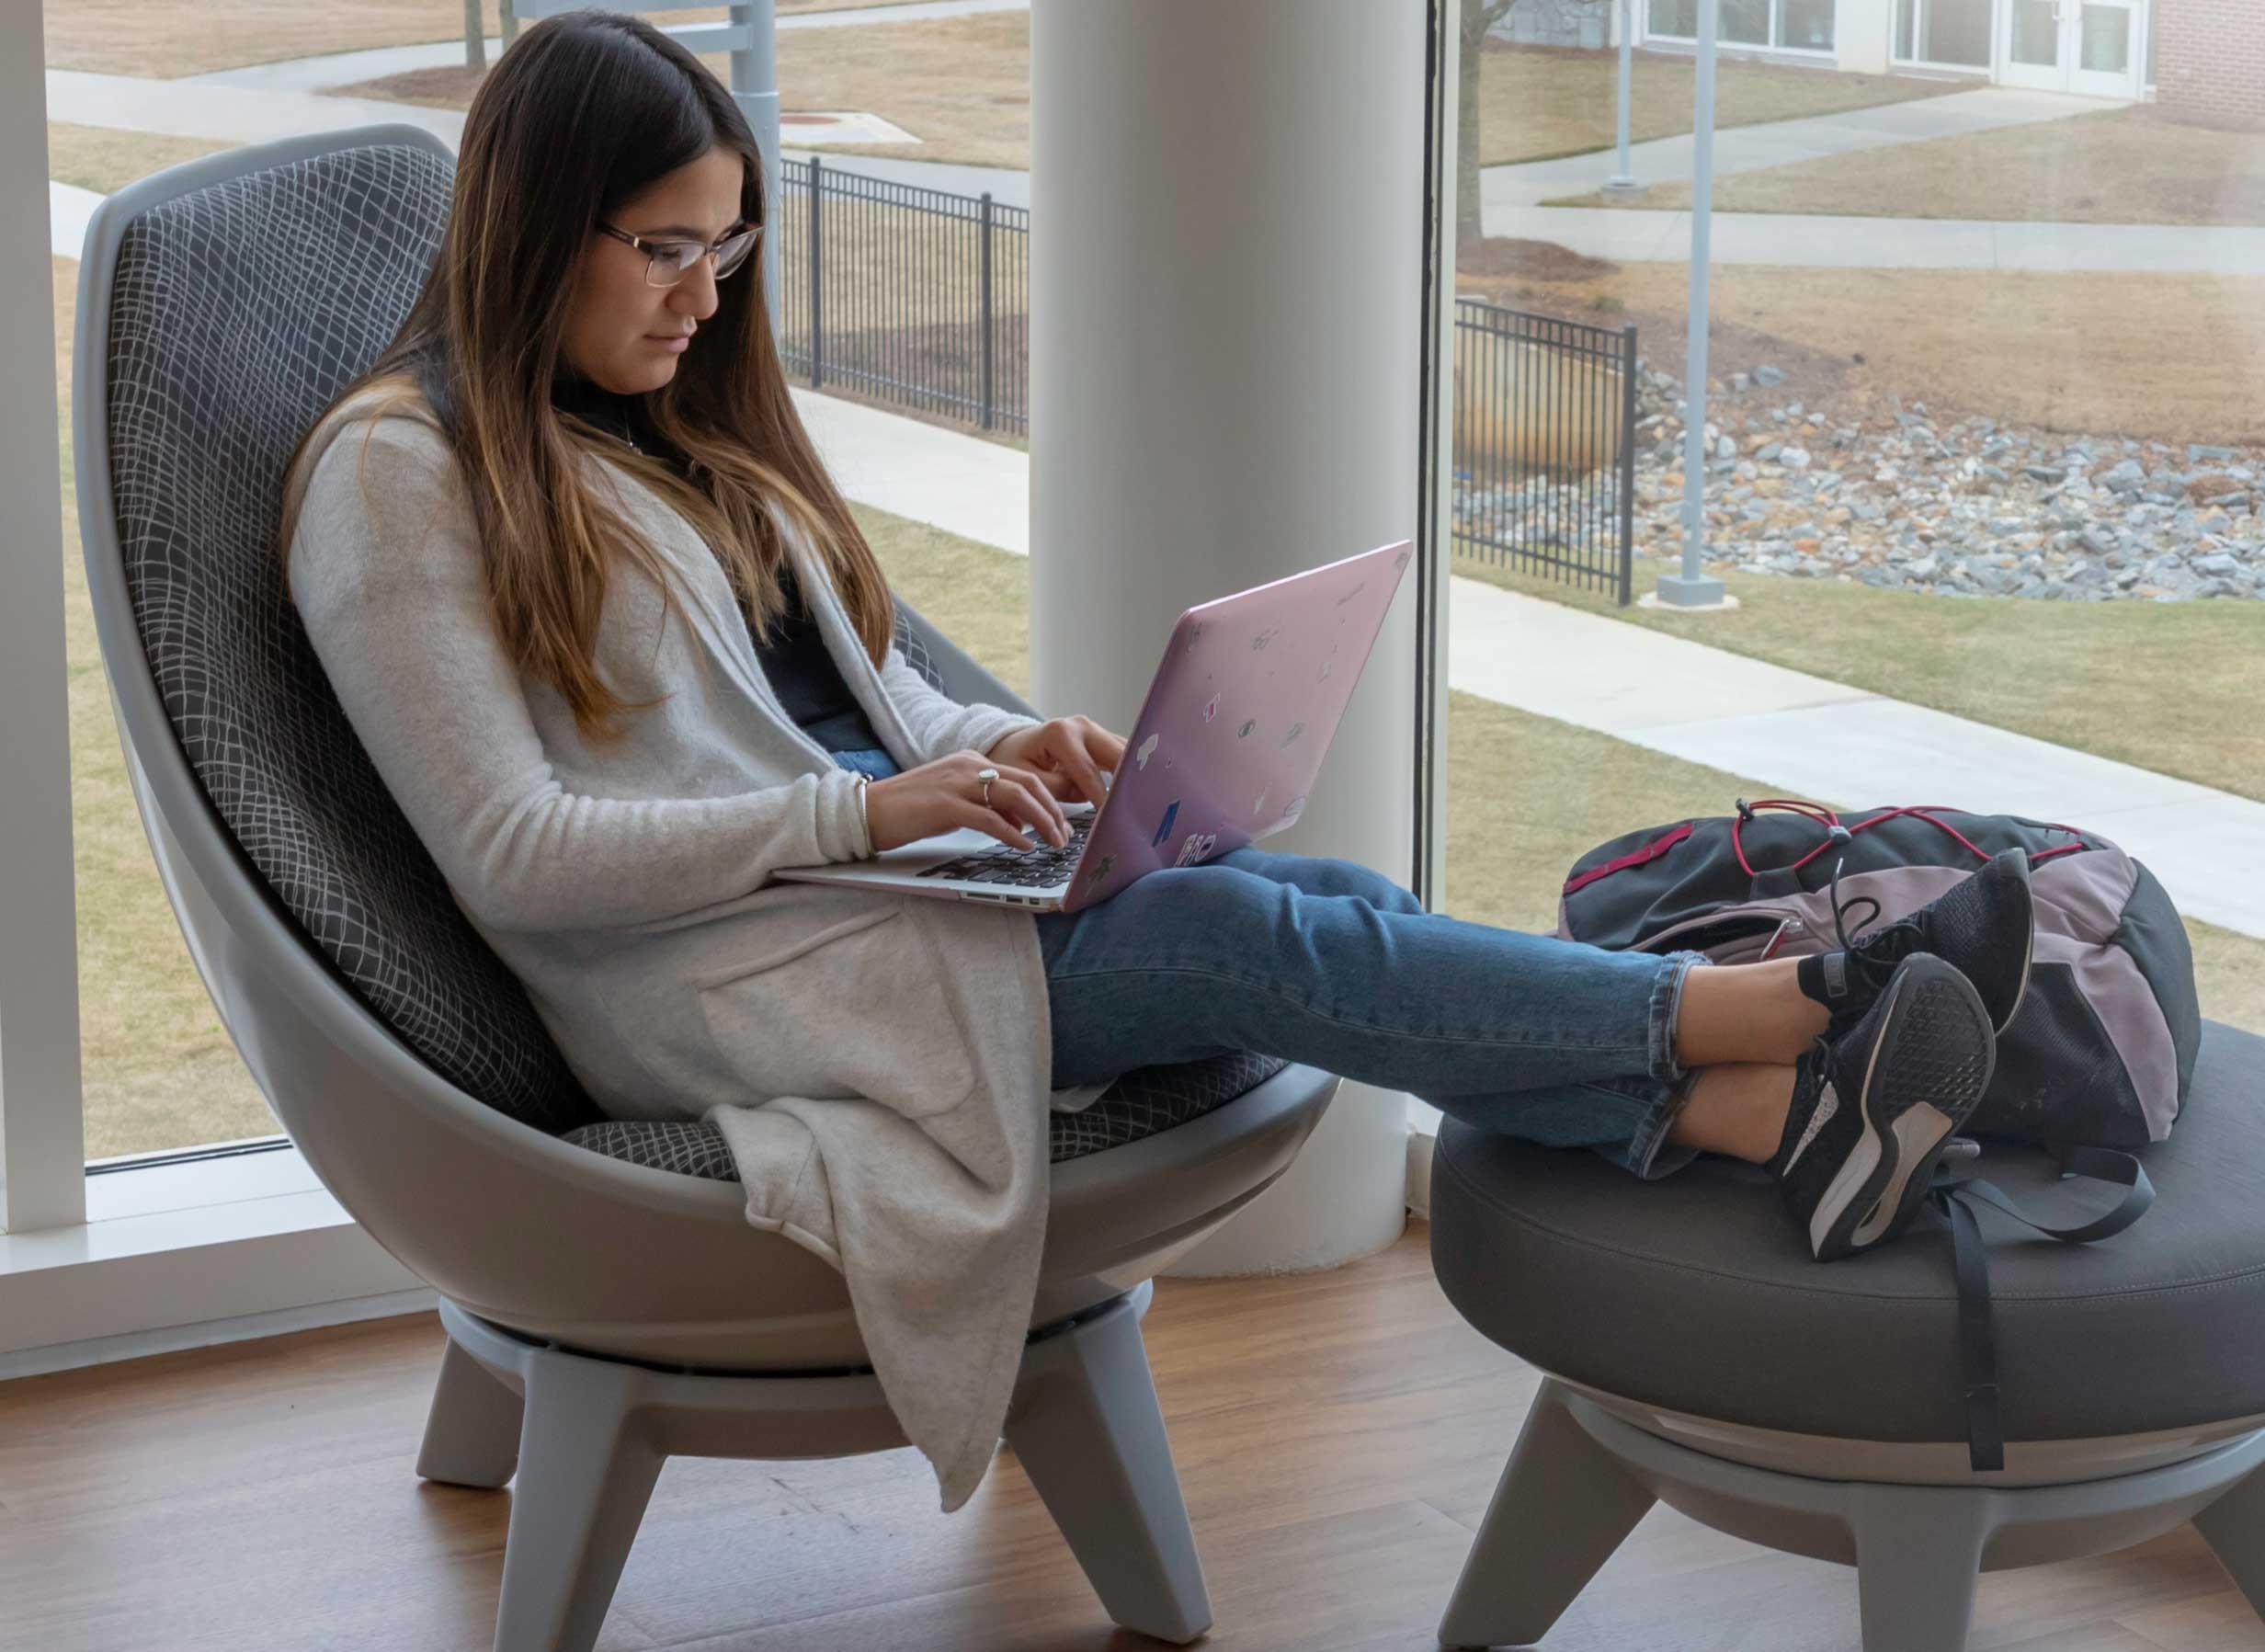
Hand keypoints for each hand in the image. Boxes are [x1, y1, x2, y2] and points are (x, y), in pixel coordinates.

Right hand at [864, 749, 1071, 853]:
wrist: (868, 809)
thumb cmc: (910, 809)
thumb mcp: (955, 802)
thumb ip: (987, 806)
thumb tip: (1020, 822)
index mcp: (971, 762)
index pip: (1023, 776)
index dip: (1049, 800)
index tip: (1062, 823)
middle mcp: (968, 766)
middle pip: (1027, 783)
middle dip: (1053, 811)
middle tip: (1065, 836)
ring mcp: (957, 783)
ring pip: (1015, 797)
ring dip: (1041, 821)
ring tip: (1053, 841)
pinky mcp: (946, 805)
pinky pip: (990, 818)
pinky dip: (1013, 833)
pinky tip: (1025, 846)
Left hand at [983, 716, 1126, 808]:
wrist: (1012, 745)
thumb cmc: (1014, 761)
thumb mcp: (1026, 778)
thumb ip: (1055, 789)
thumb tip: (1086, 798)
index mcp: (1060, 734)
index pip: (1088, 771)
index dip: (1101, 797)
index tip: (1111, 817)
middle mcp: (1080, 726)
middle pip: (1115, 754)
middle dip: (1128, 780)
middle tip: (1140, 805)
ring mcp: (1093, 729)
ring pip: (1124, 751)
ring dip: (1135, 774)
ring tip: (1147, 798)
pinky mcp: (1100, 737)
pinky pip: (1121, 753)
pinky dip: (1130, 770)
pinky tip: (1140, 789)